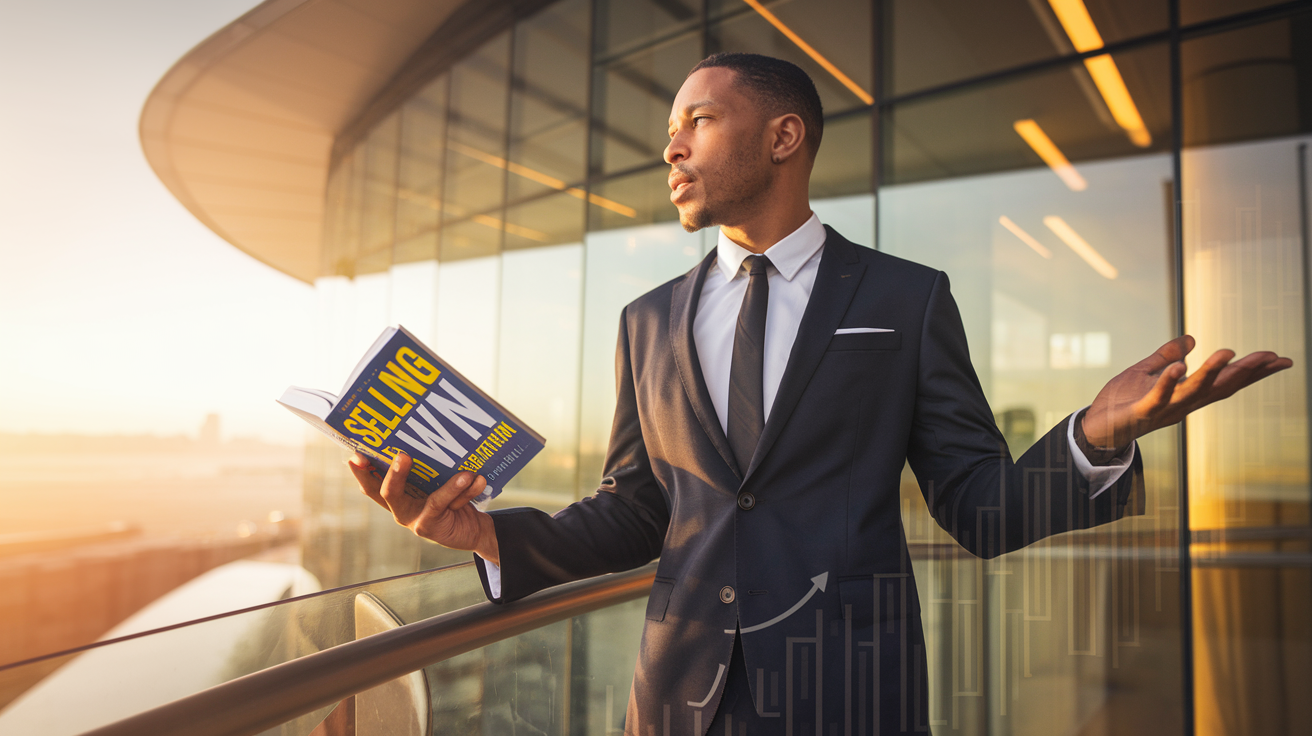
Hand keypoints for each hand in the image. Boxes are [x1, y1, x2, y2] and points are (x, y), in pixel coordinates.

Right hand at [348, 451, 500, 564]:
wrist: (473, 530)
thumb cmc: (453, 499)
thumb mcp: (439, 482)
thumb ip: (433, 467)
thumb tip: (438, 434)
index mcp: (397, 495)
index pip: (372, 483)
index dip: (361, 471)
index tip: (355, 455)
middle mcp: (400, 508)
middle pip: (386, 492)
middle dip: (392, 473)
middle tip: (402, 454)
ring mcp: (413, 520)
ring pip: (429, 499)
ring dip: (448, 485)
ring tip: (464, 471)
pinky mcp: (429, 527)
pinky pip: (443, 504)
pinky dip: (459, 490)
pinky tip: (474, 478)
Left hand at [1083, 335, 1292, 448]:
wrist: (1095, 428)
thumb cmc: (1122, 402)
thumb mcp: (1146, 372)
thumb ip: (1167, 355)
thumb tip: (1191, 338)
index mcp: (1187, 395)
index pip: (1226, 382)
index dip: (1252, 371)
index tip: (1279, 359)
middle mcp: (1182, 404)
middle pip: (1220, 388)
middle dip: (1246, 372)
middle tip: (1273, 358)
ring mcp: (1163, 409)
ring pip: (1193, 391)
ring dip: (1211, 373)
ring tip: (1228, 352)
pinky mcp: (1142, 411)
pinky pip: (1158, 397)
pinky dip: (1169, 382)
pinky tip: (1180, 367)